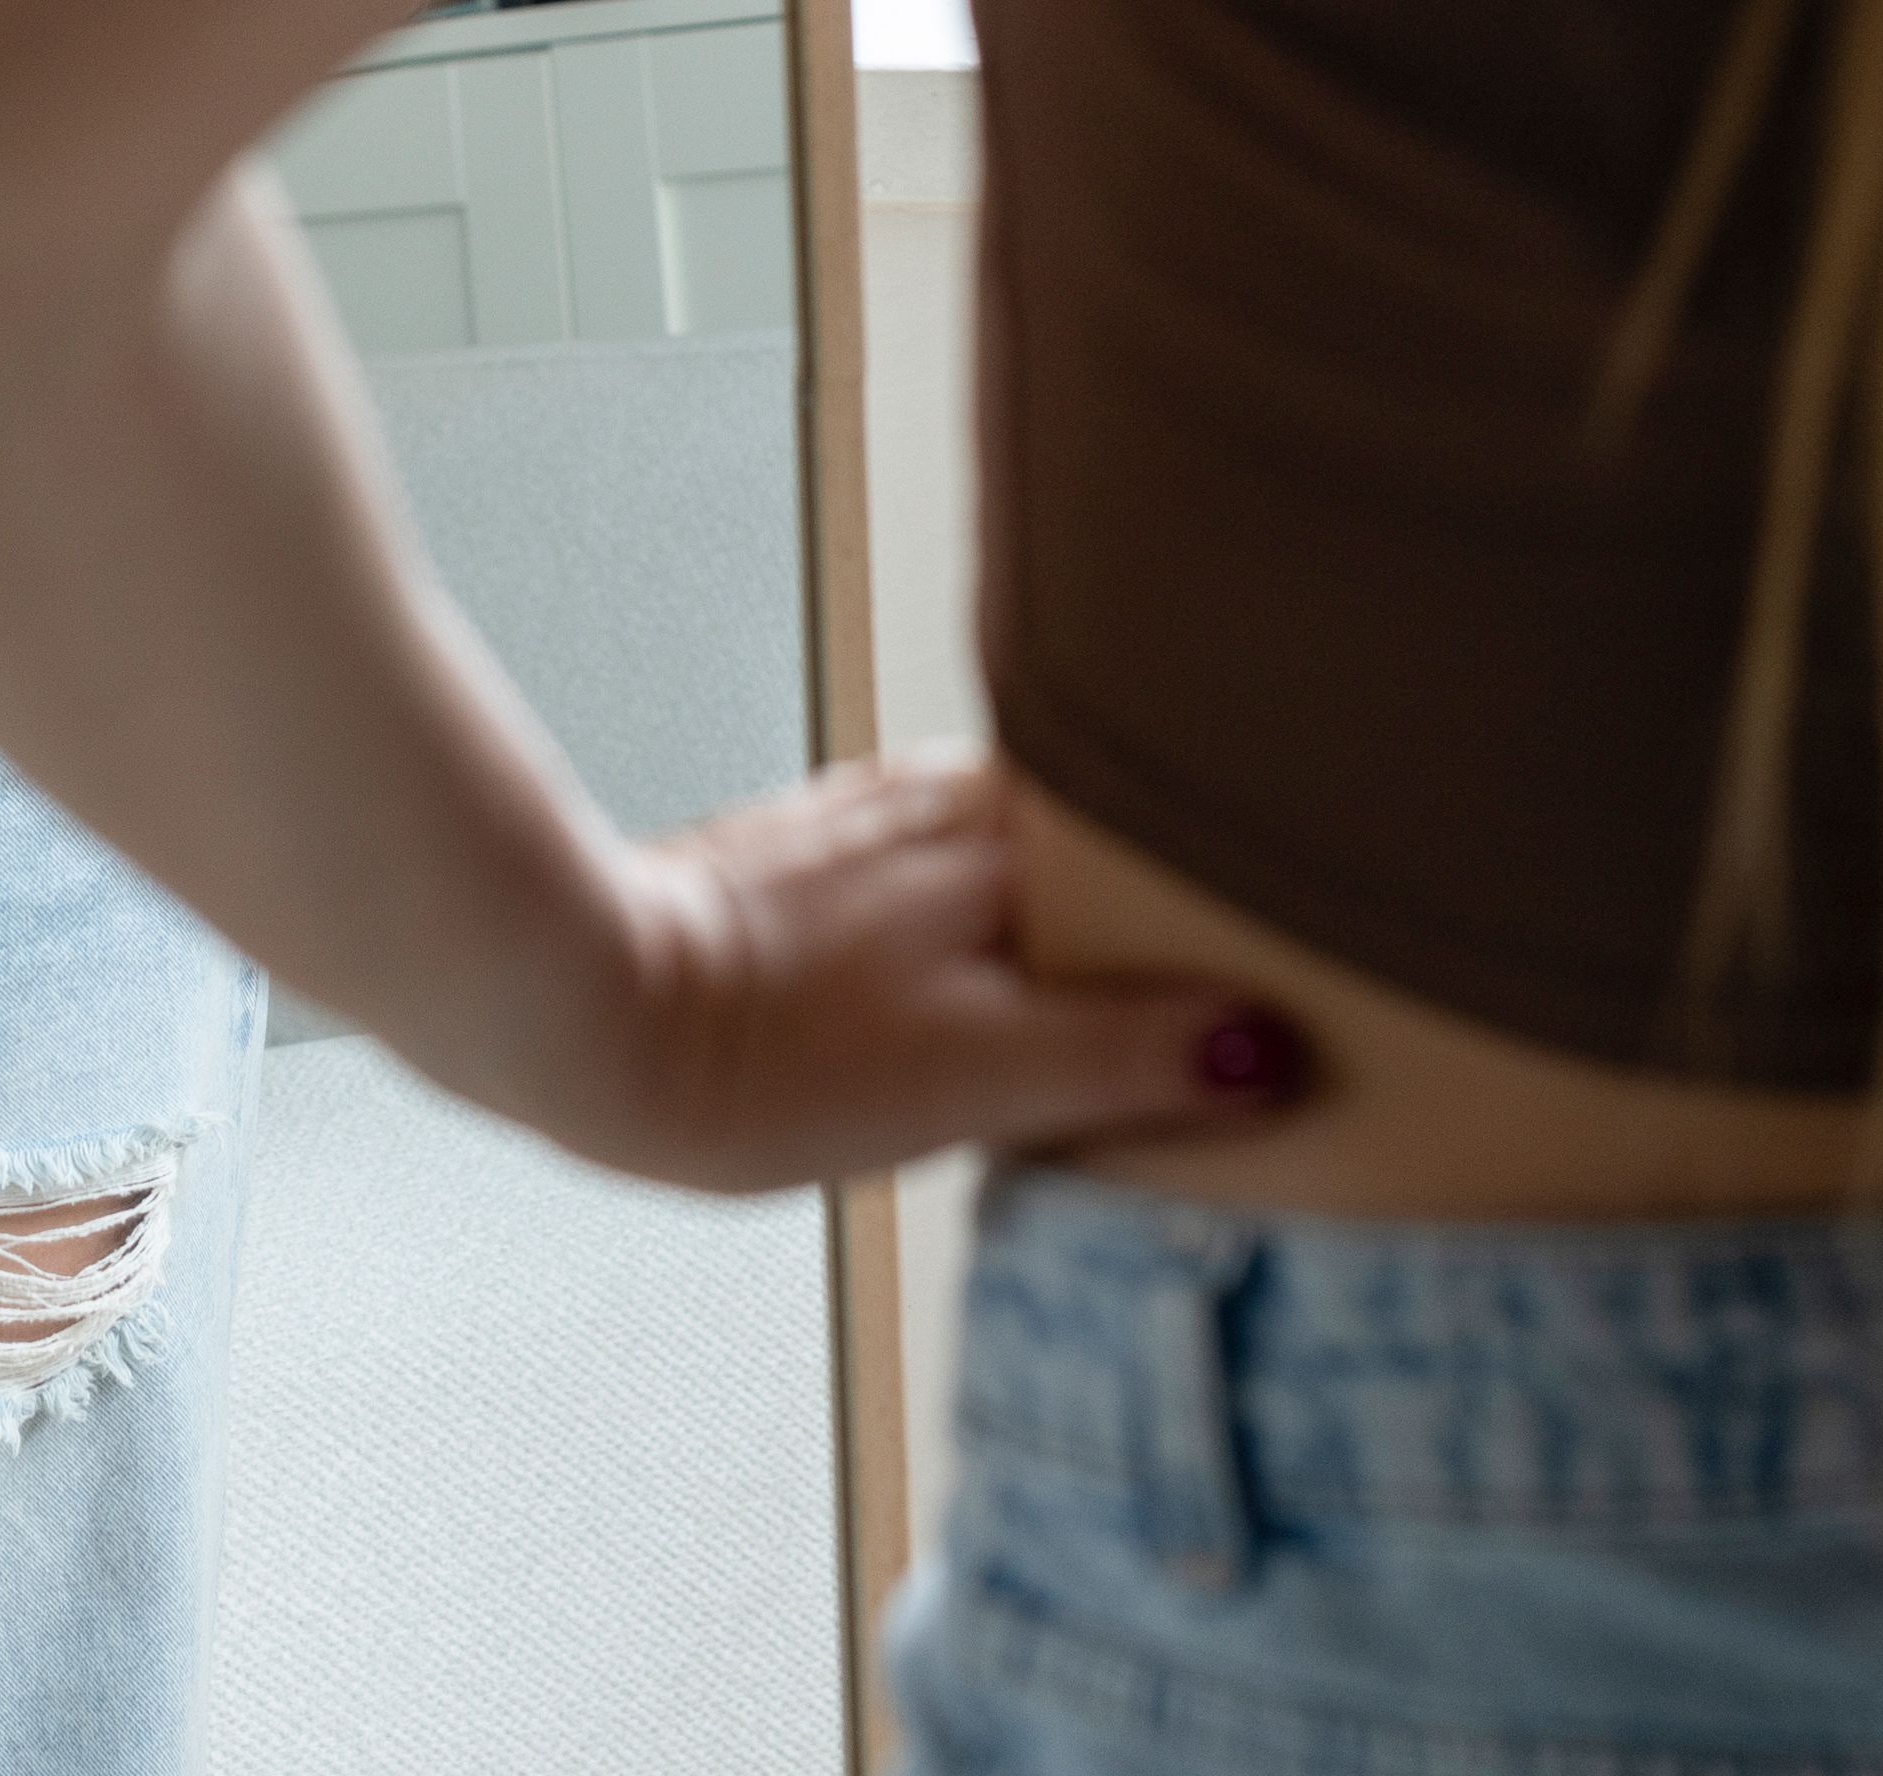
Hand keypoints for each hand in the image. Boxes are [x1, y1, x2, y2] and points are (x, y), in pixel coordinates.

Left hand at [499, 752, 1309, 1193]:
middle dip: (1163, 877)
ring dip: (1068, 878)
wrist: (579, 1019)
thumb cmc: (768, 1060)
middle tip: (1232, 941)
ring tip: (1117, 950)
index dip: (1238, 881)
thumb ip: (1128, 1054)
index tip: (1302, 924)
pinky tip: (973, 944)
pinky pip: (935, 852)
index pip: (1173, 834)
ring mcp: (874, 822)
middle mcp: (953, 805)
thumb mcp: (979, 1077)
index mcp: (1012, 843)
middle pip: (1107, 829)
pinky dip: (975, 889)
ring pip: (1020, 832)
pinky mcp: (804, 852)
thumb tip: (1270, 1049)